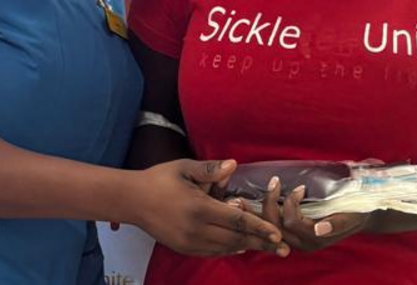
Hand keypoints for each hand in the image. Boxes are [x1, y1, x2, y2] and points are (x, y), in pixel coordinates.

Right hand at [129, 159, 289, 256]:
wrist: (132, 200)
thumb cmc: (160, 179)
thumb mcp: (184, 167)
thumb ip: (210, 170)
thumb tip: (234, 165)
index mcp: (199, 208)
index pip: (237, 220)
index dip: (259, 228)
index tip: (278, 235)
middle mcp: (196, 229)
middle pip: (236, 239)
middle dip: (262, 243)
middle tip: (284, 249)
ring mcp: (189, 242)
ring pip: (226, 248)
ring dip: (247, 247)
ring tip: (267, 247)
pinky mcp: (184, 248)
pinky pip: (212, 252)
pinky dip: (229, 249)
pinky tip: (241, 246)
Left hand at [257, 176, 369, 251]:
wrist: (357, 215)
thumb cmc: (354, 212)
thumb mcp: (350, 216)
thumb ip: (335, 224)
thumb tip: (318, 228)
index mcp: (315, 239)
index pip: (292, 222)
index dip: (291, 203)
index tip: (300, 187)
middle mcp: (302, 243)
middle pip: (275, 226)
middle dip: (270, 203)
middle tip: (273, 182)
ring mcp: (294, 240)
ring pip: (269, 227)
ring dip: (260, 209)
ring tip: (256, 191)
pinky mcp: (290, 234)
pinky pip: (270, 226)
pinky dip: (260, 214)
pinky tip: (250, 203)